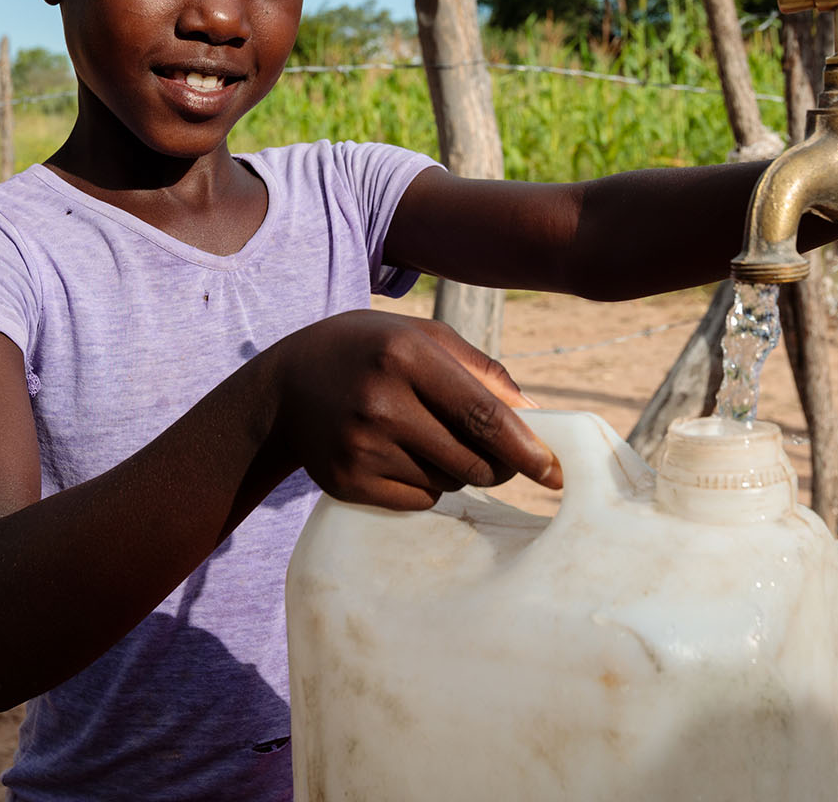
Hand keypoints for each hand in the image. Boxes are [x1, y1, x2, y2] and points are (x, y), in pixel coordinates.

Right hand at [266, 311, 561, 510]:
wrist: (285, 386)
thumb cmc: (369, 351)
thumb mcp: (420, 336)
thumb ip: (480, 369)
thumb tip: (534, 415)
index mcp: (406, 355)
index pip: (482, 414)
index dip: (525, 448)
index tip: (553, 473)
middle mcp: (381, 402)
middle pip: (472, 460)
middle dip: (499, 466)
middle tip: (500, 459)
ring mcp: (360, 446)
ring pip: (448, 483)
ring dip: (457, 471)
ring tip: (427, 438)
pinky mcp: (346, 481)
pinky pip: (417, 501)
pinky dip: (426, 486)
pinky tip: (401, 456)